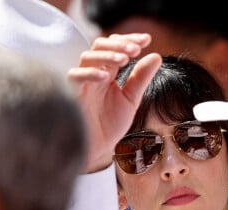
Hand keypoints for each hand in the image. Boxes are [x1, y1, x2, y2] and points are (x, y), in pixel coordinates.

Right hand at [68, 33, 161, 172]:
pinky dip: (89, 73)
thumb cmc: (109, 125)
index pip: (115, 47)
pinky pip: (74, 77)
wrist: (96, 150)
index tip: (147, 40)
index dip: (129, 40)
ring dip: (106, 55)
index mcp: (106, 72)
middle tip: (136, 49)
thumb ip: (141, 78)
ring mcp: (81, 83)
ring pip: (87, 57)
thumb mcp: (131, 99)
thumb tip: (156, 56)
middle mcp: (92, 74)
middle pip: (100, 46)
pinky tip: (105, 76)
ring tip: (125, 59)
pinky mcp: (71, 95)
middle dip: (119, 44)